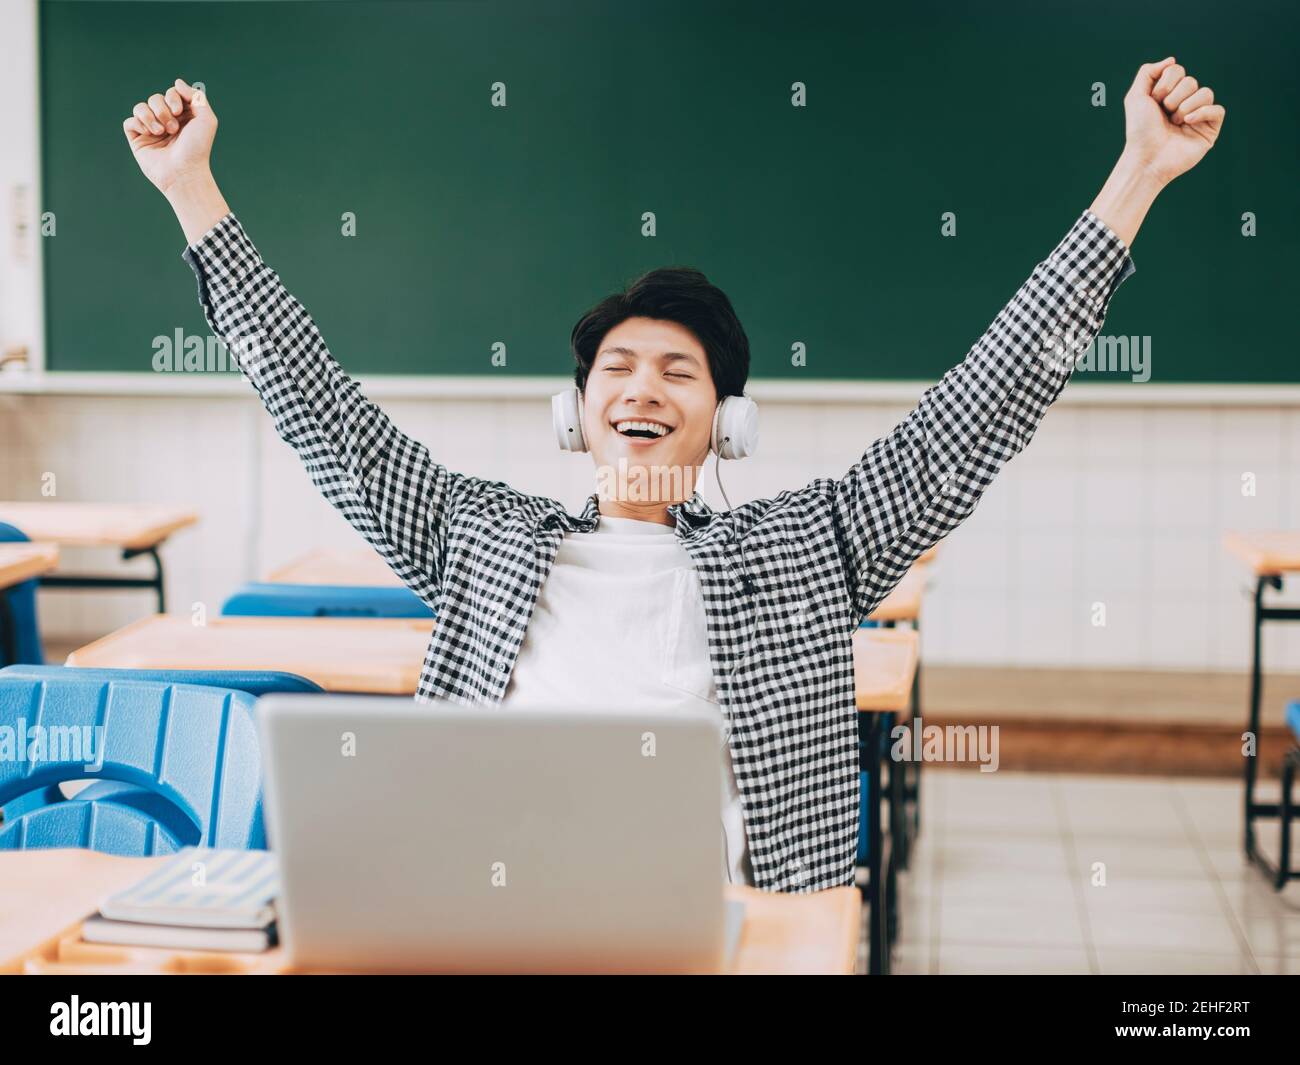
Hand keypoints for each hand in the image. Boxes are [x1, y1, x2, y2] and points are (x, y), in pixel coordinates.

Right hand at [123, 78, 217, 194]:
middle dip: (163, 110)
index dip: (173, 97)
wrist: (184, 172)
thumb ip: (196, 97)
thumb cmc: (197, 148)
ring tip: (161, 132)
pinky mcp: (138, 139)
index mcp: (182, 116)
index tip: (179, 111)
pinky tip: (149, 134)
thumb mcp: (206, 119)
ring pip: (141, 107)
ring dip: (151, 116)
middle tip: (173, 128)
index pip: (171, 93)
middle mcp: (166, 122)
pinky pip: (130, 121)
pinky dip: (139, 124)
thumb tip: (177, 82)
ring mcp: (151, 130)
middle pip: (155, 98)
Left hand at [1122, 57, 1224, 186]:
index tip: (1154, 101)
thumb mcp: (1135, 97)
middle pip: (1191, 81)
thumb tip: (1172, 60)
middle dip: (1173, 97)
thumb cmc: (1139, 131)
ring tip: (1175, 122)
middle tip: (1164, 114)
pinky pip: (1218, 109)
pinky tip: (1187, 122)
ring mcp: (1199, 115)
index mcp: (1169, 94)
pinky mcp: (1210, 129)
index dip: (1164, 84)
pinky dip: (1202, 113)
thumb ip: (1147, 72)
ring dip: (1185, 106)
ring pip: (1206, 92)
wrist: (1146, 158)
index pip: (1177, 70)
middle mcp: (1185, 102)